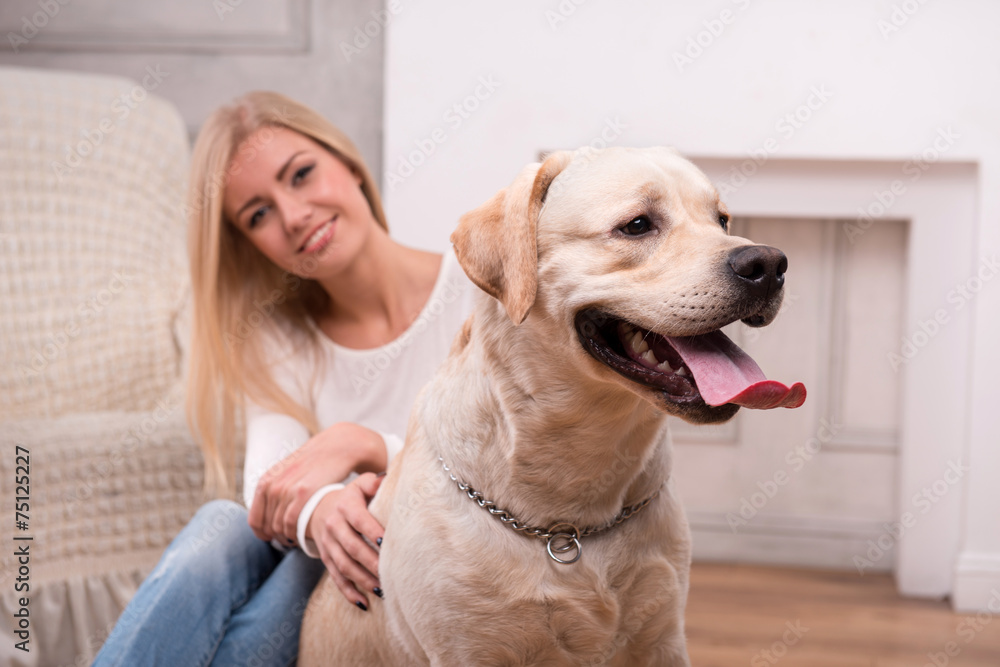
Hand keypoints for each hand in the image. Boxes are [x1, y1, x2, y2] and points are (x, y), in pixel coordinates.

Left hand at [248, 422, 387, 543]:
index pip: (255, 521)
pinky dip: (297, 532)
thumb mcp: (288, 473)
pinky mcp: (303, 492)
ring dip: (289, 536)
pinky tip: (306, 532)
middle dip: (278, 537)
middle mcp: (272, 485)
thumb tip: (268, 515)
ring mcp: (287, 488)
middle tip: (292, 539)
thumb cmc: (315, 464)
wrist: (338, 446)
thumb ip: (276, 490)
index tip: (275, 539)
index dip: (263, 534)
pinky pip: (293, 522)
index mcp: (266, 481)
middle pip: (267, 526)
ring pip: (279, 526)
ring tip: (300, 536)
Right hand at [309, 472, 385, 608]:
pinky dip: (349, 592)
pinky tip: (364, 603)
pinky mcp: (326, 560)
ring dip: (362, 579)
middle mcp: (334, 526)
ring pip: (344, 566)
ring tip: (382, 590)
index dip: (372, 531)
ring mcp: (328, 545)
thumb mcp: (359, 484)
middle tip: (390, 573)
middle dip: (371, 562)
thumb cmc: (350, 497)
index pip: (359, 519)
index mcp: (345, 506)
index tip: (387, 543)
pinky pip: (336, 578)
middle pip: (352, 547)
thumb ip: (372, 482)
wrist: (317, 509)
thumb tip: (386, 479)